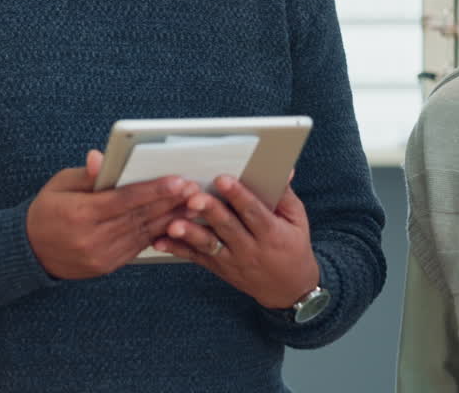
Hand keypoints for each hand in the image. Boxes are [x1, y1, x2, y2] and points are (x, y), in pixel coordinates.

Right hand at [27, 150, 198, 279]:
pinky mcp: (107, 266)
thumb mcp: (59, 185)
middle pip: (139, 217)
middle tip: (194, 190)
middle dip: (169, 202)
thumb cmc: (46, 211)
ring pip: (143, 233)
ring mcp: (101, 256)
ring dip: (170, 218)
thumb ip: (86, 175)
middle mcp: (92, 238)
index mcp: (80, 214)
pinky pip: (137, 246)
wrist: (30, 252)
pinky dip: (157, 233)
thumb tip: (101, 158)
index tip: (178, 181)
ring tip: (191, 204)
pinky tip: (173, 221)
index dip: (153, 190)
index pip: (124, 200)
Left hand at [153, 174, 319, 309]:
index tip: (223, 179)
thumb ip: (285, 196)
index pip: (254, 212)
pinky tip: (160, 241)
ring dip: (190, 234)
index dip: (238, 196)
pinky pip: (196, 258)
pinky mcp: (219, 268)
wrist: (288, 289)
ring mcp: (232, 260)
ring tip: (174, 224)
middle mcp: (250, 248)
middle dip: (210, 211)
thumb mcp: (297, 220)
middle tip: (194, 198)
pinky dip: (178, 250)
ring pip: (209, 245)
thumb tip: (284, 169)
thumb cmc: (293, 247)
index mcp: (272, 233)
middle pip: (227, 227)